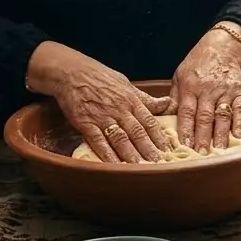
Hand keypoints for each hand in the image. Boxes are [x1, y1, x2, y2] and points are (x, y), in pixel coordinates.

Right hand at [29, 43, 172, 163]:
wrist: (71, 72)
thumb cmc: (100, 77)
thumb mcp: (126, 84)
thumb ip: (146, 99)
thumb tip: (168, 103)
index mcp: (131, 100)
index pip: (149, 122)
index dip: (160, 137)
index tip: (169, 150)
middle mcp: (119, 110)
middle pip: (137, 133)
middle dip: (149, 150)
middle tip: (159, 164)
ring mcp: (102, 117)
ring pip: (120, 139)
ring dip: (131, 155)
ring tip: (141, 168)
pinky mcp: (86, 123)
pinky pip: (98, 141)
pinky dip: (106, 154)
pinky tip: (114, 165)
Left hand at [170, 28, 240, 151]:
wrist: (221, 47)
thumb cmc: (197, 65)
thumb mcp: (180, 76)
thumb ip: (174, 98)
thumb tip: (164, 117)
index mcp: (189, 86)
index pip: (186, 112)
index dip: (186, 129)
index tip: (184, 145)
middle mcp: (207, 89)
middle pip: (204, 116)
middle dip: (203, 137)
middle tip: (201, 154)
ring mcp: (224, 90)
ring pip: (222, 115)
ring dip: (221, 134)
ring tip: (219, 150)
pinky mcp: (239, 91)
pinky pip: (239, 108)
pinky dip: (239, 122)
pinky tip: (238, 135)